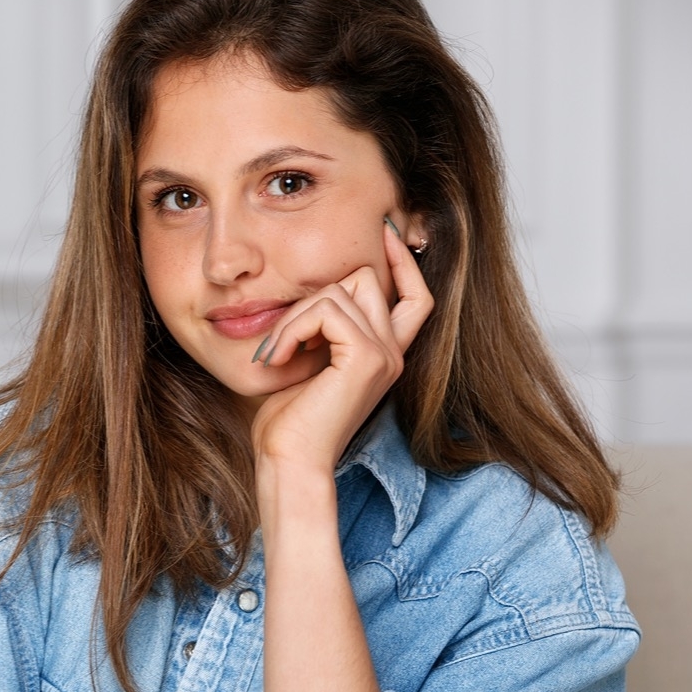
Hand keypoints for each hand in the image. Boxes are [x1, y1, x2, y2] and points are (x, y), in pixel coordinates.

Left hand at [249, 219, 433, 473]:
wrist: (289, 461)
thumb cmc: (288, 421)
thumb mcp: (308, 360)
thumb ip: (322, 325)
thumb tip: (320, 284)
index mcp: (385, 354)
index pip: (415, 295)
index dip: (402, 260)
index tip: (381, 230)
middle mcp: (393, 352)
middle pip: (366, 279)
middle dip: (314, 297)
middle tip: (282, 338)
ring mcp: (385, 354)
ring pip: (341, 289)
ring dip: (295, 315)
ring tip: (276, 352)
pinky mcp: (368, 358)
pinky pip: (327, 309)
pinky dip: (293, 327)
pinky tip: (278, 357)